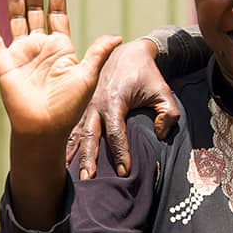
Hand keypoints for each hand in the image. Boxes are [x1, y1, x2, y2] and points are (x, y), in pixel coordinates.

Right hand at [0, 0, 121, 143]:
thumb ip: (97, 54)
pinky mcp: (4, 63)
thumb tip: (116, 36)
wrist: (45, 128)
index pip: (58, 13)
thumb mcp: (87, 76)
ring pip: (15, 18)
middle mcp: (40, 46)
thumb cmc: (69, 106)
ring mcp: (21, 52)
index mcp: (61, 47)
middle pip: (35, 9)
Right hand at [67, 38, 179, 178]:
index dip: (120, 152)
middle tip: (89, 179)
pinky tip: (64, 162)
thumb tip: (160, 135)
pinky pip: (71, 129)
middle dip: (89, 158)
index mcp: (114, 100)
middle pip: (89, 136)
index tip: (124, 172)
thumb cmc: (147, 75)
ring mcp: (85, 106)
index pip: (116, 132)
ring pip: (76, 134)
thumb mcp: (164, 91)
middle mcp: (95, 104)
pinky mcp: (81, 108)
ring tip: (72, 176)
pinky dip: (67, 145)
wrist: (128, 53)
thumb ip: (168, 114)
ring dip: (74, 155)